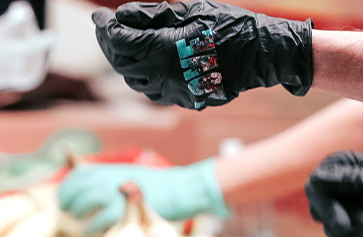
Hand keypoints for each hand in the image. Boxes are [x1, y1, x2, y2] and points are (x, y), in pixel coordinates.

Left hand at [58, 160, 226, 235]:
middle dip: (67, 201)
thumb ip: (112, 181)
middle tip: (66, 213)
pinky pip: (98, 220)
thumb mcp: (132, 176)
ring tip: (77, 222)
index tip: (64, 200)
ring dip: (76, 213)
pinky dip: (90, 227)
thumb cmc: (158, 188)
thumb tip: (92, 183)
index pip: (78, 174)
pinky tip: (89, 233)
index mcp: (112, 169)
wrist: (182, 190)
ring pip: (84, 201)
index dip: (67, 188)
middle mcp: (111, 178)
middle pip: (77, 188)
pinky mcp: (124, 210)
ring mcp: (117, 193)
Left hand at [91, 1, 312, 109]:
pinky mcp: (187, 100)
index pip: (120, 41)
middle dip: (109, 45)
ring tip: (122, 43)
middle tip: (105, 28)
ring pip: (134, 81)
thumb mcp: (189, 10)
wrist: (262, 54)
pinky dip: (141, 76)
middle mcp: (166, 77)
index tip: (100, 17)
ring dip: (123, 62)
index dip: (105, 28)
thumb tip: (121, 17)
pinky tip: (144, 62)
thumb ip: (151, 15)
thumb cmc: (230, 26)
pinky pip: (154, 91)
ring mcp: (177, 93)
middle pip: (121, 64)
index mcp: (165, 51)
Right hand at [306, 151, 362, 236]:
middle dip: (341, 222)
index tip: (344, 224)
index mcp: (343, 164)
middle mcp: (338, 180)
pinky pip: (338, 234)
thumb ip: (354, 180)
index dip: (325, 207)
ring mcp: (343, 200)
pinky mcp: (350, 216)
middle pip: (318, 209)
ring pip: (328, 225)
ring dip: (351, 231)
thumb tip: (320, 179)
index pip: (316, 186)